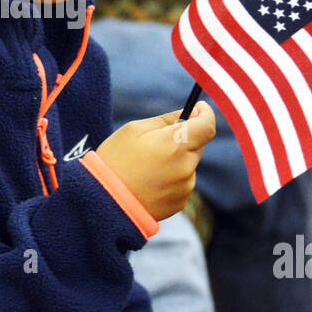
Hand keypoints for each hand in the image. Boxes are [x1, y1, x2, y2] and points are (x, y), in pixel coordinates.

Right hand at [95, 102, 215, 221]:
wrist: (105, 202)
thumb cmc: (115, 161)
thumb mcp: (134, 130)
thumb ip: (165, 120)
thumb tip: (185, 115)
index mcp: (176, 145)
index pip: (207, 125)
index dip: (205, 114)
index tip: (198, 108)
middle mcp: (186, 167)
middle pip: (197, 145)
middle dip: (184, 139)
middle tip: (157, 141)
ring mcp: (184, 187)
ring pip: (189, 164)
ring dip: (176, 160)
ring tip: (147, 166)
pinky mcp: (179, 202)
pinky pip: (182, 183)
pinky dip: (171, 178)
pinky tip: (148, 182)